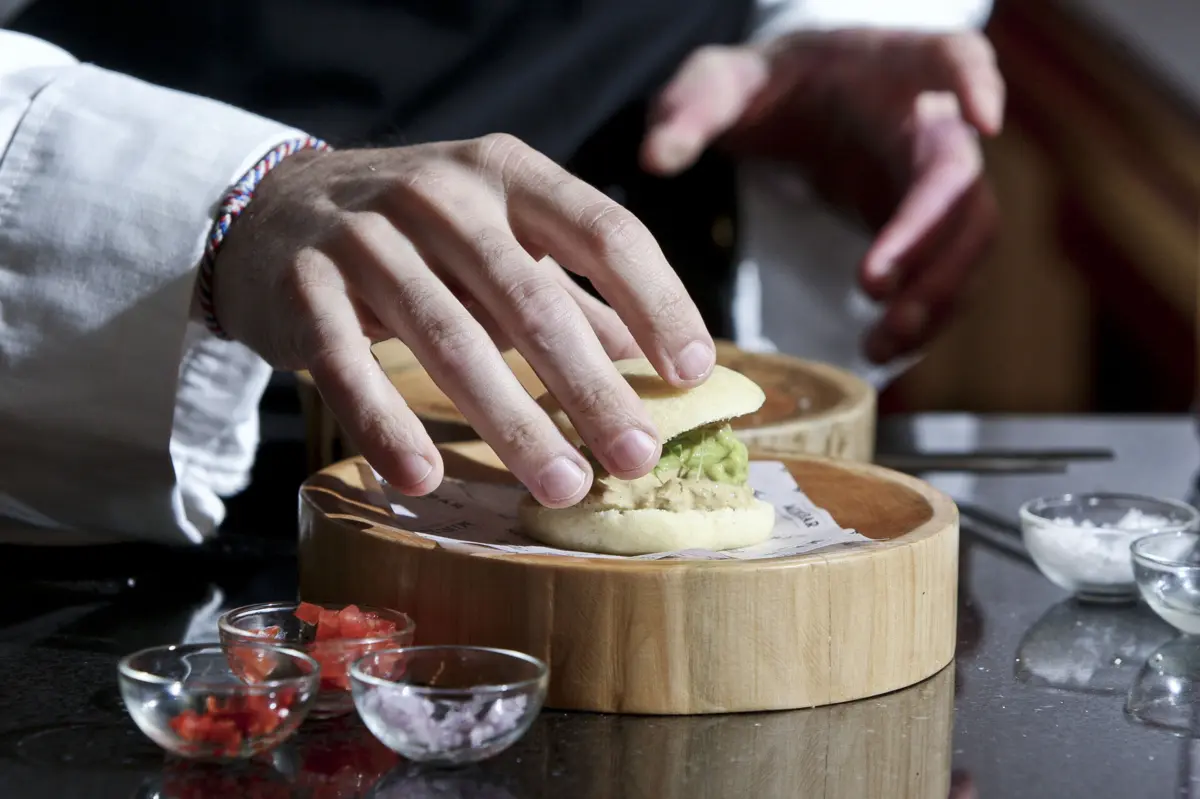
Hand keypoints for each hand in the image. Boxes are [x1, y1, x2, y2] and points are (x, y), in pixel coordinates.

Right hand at [207, 134, 715, 506]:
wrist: (272, 206)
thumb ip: (570, 289)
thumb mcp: (497, 236)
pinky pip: (349, 364)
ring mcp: (365, 236)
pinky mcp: (303, 287)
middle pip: (532, 299)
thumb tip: (653, 356)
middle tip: (636, 459)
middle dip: (590, 387)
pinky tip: (425, 477)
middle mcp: (440, 193)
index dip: (656, 302)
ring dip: (510, 420)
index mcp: (506, 172)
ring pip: (449, 337)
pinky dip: (387, 423)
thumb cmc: (415, 233)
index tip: (693, 372)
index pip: (604, 230)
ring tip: (561, 485)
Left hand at [641, 30, 1004, 363]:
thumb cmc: (767, 85)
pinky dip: (923, 314)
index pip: (951, 60)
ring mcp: (930, 181)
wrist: (793, 108)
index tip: (981, 120)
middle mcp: (928, 125)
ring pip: (966, 240)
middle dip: (931, 240)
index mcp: (891, 70)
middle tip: (877, 291)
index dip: (976, 84)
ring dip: (935, 295)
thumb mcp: (721, 82)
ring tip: (882, 344)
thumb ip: (691, 107)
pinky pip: (942, 274)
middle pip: (962, 183)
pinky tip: (883, 349)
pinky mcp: (921, 229)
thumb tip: (656, 156)